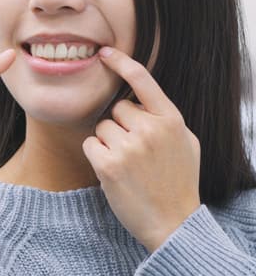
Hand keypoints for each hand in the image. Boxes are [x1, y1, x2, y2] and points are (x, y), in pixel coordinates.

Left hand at [82, 47, 200, 251]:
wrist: (173, 223)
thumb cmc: (178, 182)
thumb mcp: (185, 143)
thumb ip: (165, 119)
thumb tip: (142, 100)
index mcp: (171, 120)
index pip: (143, 80)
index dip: (121, 63)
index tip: (104, 52)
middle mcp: (150, 129)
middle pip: (116, 109)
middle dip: (120, 125)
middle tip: (134, 151)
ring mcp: (129, 147)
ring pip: (101, 127)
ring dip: (108, 142)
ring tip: (127, 164)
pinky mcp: (108, 164)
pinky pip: (90, 144)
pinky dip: (96, 155)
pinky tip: (113, 171)